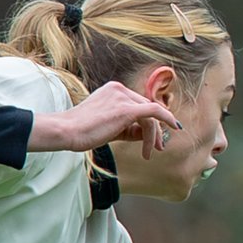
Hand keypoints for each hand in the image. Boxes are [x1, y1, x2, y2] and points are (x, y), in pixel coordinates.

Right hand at [30, 81, 182, 158]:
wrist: (66, 132)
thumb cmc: (83, 132)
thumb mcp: (110, 128)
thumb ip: (129, 128)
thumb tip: (150, 134)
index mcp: (113, 90)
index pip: (138, 105)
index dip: (148, 123)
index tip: (153, 140)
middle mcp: (119, 89)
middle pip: (147, 109)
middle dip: (155, 130)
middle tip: (159, 148)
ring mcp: (123, 97)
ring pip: (151, 115)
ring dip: (153, 136)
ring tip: (149, 153)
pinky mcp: (127, 108)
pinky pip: (155, 112)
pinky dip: (168, 119)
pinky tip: (176, 128)